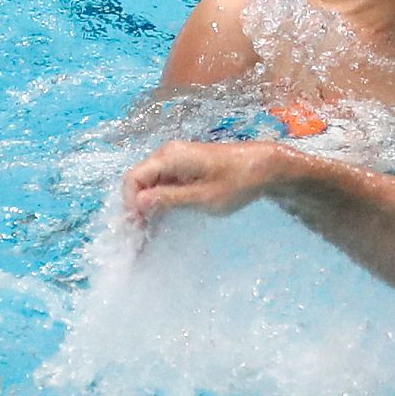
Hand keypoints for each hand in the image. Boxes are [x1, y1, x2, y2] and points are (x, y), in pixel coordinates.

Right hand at [123, 140, 285, 224]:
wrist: (265, 167)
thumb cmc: (238, 182)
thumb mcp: (203, 197)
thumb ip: (169, 199)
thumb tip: (137, 203)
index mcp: (170, 157)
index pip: (133, 179)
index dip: (129, 205)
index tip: (137, 229)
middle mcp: (168, 155)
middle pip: (138, 183)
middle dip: (135, 210)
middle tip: (139, 240)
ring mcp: (176, 161)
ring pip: (150, 187)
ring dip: (147, 210)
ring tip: (146, 239)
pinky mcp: (185, 169)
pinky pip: (164, 186)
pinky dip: (160, 204)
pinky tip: (159, 226)